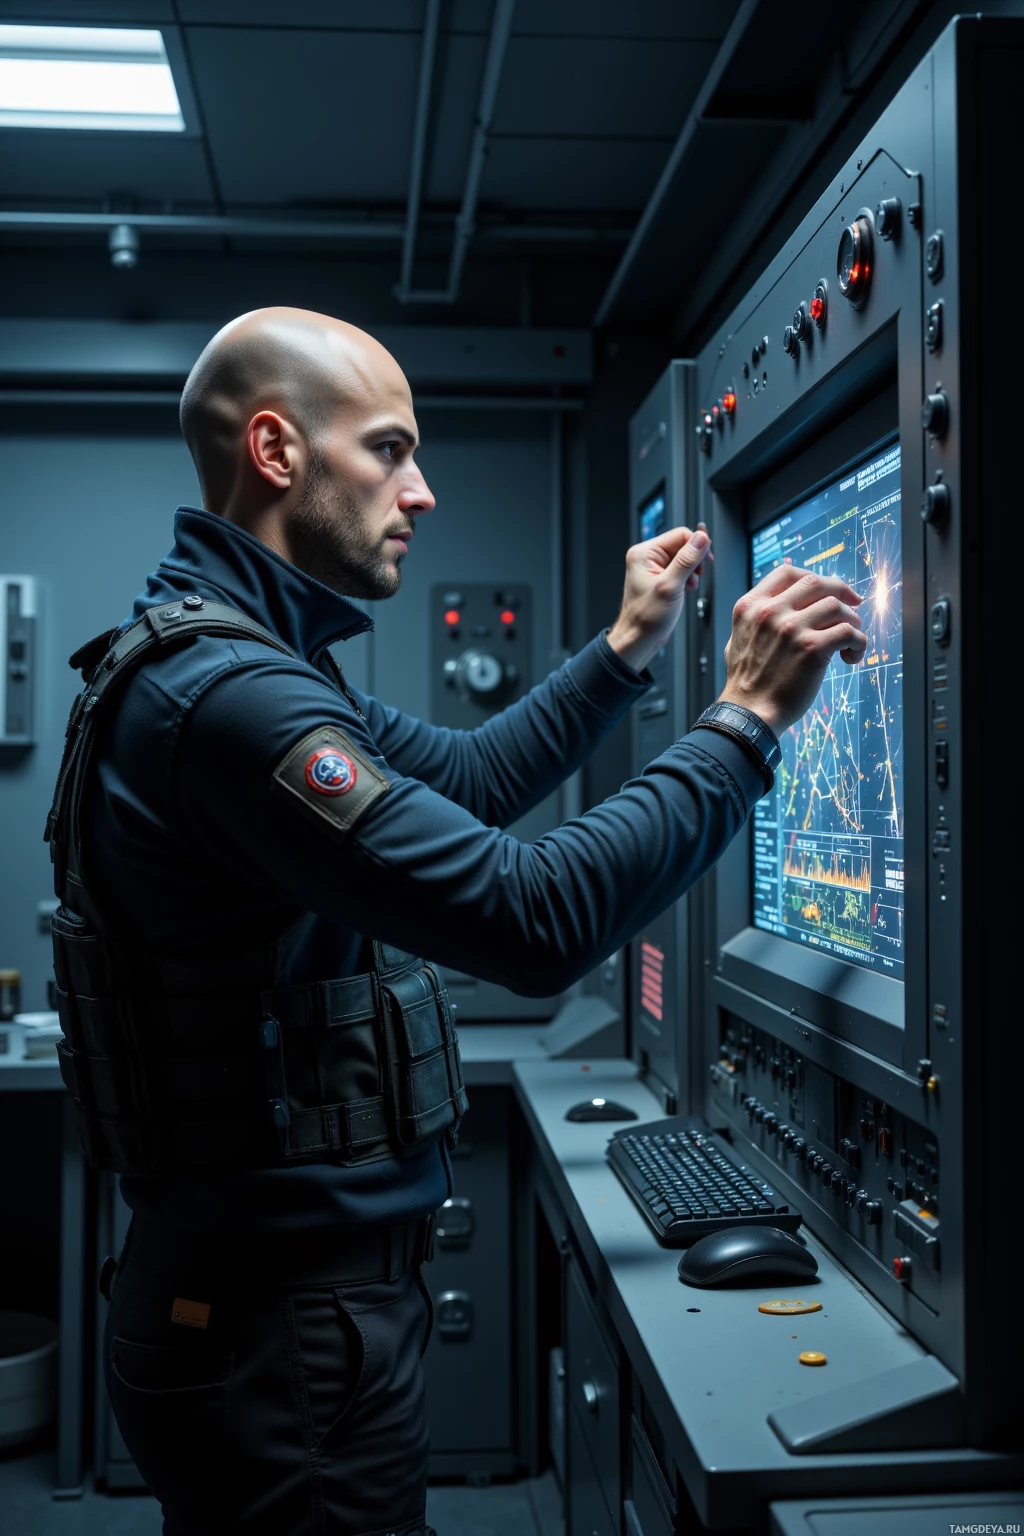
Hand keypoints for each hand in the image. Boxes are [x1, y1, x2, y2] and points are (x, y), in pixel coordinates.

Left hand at [606, 524, 711, 673]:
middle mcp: (647, 557)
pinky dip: (687, 578)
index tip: (706, 561)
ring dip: (692, 570)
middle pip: (682, 545)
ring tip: (689, 585)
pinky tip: (687, 588)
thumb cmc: (646, 618)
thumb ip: (687, 560)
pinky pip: (680, 569)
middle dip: (694, 561)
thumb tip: (701, 538)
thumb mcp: (670, 586)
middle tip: (696, 577)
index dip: (697, 546)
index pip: (680, 535)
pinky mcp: (659, 578)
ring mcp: (653, 568)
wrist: (638, 639)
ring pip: (683, 558)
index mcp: (644, 553)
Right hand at [719, 564, 867, 735]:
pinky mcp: (813, 649)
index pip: (788, 572)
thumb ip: (756, 618)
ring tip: (849, 640)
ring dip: (852, 620)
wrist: (749, 713)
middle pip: (817, 583)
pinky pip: (849, 632)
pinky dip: (858, 642)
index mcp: (751, 606)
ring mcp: (792, 629)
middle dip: (841, 590)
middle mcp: (770, 612)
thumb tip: (780, 601)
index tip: (828, 589)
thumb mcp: (737, 638)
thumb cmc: (746, 682)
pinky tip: (851, 656)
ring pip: (837, 606)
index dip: (813, 576)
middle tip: (854, 604)